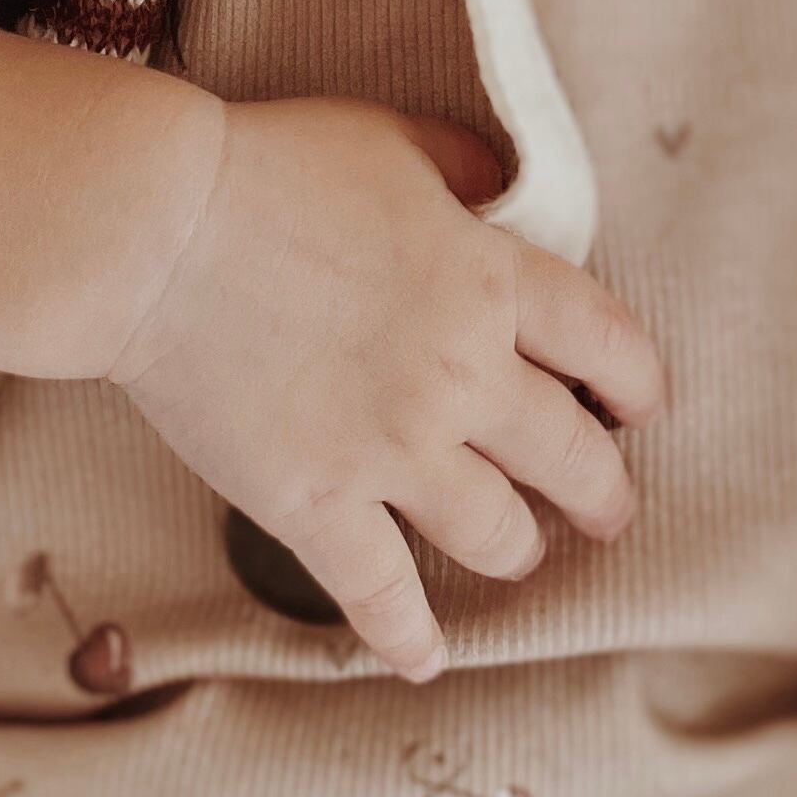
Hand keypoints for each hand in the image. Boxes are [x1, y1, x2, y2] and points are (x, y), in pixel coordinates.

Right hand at [102, 95, 668, 682]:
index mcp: (489, 280)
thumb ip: (458, 165)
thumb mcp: (386, 138)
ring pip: (498, 533)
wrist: (156, 233)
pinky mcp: (316, 504)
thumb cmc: (268, 168)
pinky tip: (425, 659)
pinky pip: (382, 595)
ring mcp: (392, 449)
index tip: (639, 409)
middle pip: (571, 457)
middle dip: (602, 493)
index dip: (637, 385)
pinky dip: (409, 637)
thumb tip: (492, 184)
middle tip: (608, 511)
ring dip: (519, 547)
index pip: (607, 346)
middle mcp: (463, 374)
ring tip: (518, 551)